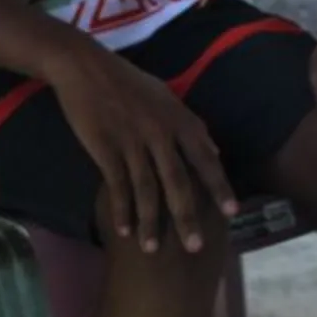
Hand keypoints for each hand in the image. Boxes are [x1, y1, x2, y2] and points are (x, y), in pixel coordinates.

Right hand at [46, 41, 236, 253]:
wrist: (85, 67)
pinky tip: (123, 230)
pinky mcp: (105, 148)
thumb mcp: (166, 97)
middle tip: (195, 246)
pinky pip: (116, 185)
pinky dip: (121, 210)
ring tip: (151, 249)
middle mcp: (161, 133)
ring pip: (146, 190)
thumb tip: (215, 152)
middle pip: (178, 183)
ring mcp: (132, 141)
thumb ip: (190, 126)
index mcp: (179, 120)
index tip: (231, 214)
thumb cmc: (128, 82)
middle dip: (187, 217)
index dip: (219, 188)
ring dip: (150, 222)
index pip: (205, 159)